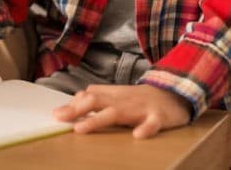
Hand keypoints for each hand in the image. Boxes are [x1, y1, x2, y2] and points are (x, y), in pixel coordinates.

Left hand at [53, 84, 191, 138]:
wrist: (174, 93)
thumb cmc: (140, 99)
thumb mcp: (117, 96)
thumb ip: (96, 99)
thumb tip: (72, 103)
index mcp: (113, 95)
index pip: (88, 96)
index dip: (72, 106)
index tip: (56, 115)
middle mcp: (123, 100)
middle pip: (97, 100)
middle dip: (78, 109)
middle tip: (60, 119)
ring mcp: (140, 108)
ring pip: (118, 112)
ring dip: (98, 119)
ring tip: (81, 128)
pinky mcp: (158, 117)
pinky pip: (152, 123)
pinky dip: (146, 129)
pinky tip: (137, 136)